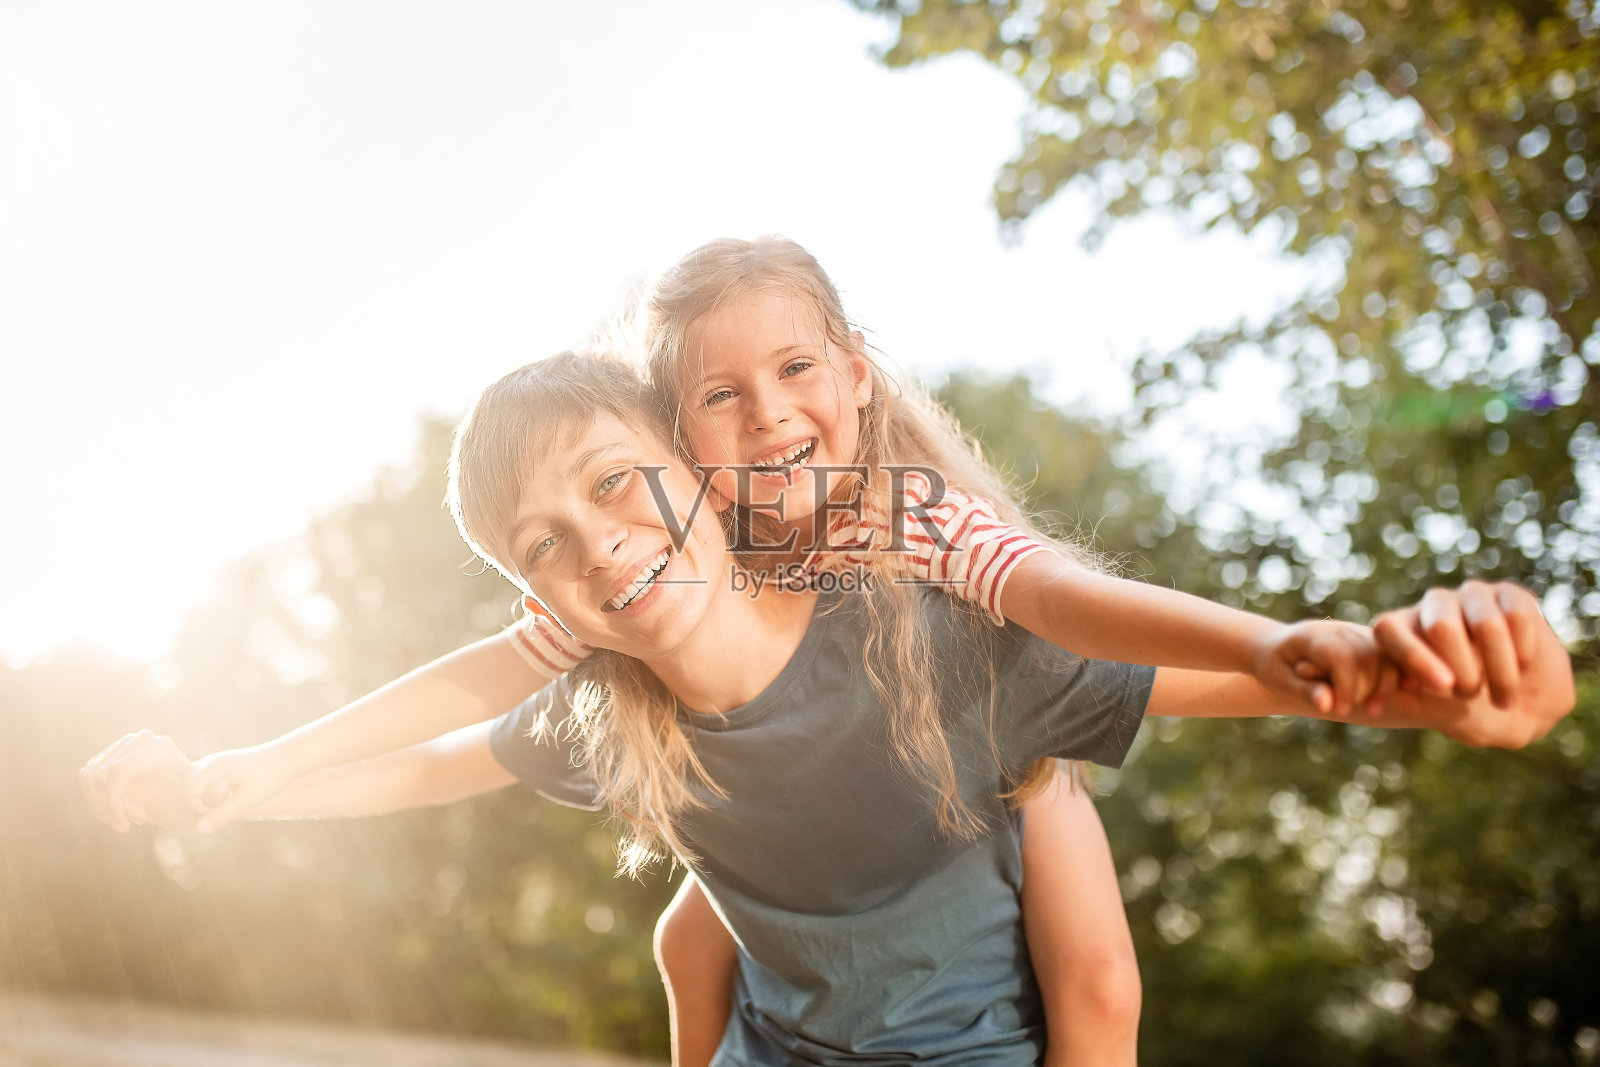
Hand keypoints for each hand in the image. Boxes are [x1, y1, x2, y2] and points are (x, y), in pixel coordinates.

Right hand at [79, 730, 195, 832]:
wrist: (182, 793)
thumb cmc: (187, 803)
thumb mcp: (189, 805)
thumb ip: (181, 798)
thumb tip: (177, 790)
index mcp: (161, 747)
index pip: (120, 770)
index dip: (115, 802)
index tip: (124, 828)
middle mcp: (142, 739)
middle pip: (103, 776)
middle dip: (112, 808)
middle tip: (129, 824)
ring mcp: (124, 743)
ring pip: (91, 778)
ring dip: (104, 807)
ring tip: (126, 820)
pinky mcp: (109, 753)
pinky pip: (87, 778)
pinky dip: (98, 802)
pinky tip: (117, 813)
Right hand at [181, 742, 306, 833]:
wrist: (291, 757)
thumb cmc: (270, 778)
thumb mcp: (247, 800)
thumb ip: (223, 814)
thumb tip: (199, 829)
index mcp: (214, 767)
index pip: (188, 791)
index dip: (198, 809)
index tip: (220, 815)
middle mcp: (214, 760)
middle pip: (189, 784)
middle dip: (198, 803)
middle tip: (222, 812)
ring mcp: (221, 760)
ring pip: (199, 780)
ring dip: (206, 796)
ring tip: (228, 803)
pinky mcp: (228, 763)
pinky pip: (209, 778)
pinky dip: (213, 790)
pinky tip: (232, 795)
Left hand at [1251, 619, 1394, 714]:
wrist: (1274, 647)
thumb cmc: (1274, 667)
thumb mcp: (1279, 681)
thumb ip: (1304, 691)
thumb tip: (1327, 706)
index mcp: (1311, 636)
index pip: (1342, 656)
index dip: (1347, 687)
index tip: (1339, 712)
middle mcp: (1337, 628)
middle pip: (1368, 654)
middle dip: (1369, 687)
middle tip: (1360, 711)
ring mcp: (1355, 631)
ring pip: (1386, 652)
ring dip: (1387, 683)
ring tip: (1373, 710)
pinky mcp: (1367, 639)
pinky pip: (1391, 653)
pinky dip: (1397, 673)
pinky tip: (1396, 694)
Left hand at [1371, 581, 1574, 747]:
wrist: (1527, 709)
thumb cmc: (1472, 712)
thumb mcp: (1438, 714)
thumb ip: (1408, 702)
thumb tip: (1377, 704)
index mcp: (1402, 631)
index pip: (1389, 630)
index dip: (1413, 657)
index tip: (1443, 687)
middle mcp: (1432, 606)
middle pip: (1441, 626)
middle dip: (1464, 671)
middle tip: (1471, 696)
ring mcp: (1471, 596)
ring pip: (1487, 626)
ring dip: (1500, 672)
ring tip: (1502, 698)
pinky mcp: (1510, 594)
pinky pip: (1518, 618)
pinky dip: (1523, 653)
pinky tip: (1523, 665)